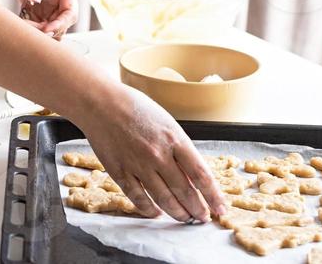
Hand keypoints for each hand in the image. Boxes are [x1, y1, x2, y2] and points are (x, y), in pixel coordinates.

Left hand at [0, 0, 77, 38]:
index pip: (70, 12)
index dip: (61, 23)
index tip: (48, 29)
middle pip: (60, 24)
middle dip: (48, 31)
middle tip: (32, 32)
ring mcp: (46, 5)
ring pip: (48, 27)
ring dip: (37, 32)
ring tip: (23, 26)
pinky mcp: (33, 8)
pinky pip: (34, 24)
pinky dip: (28, 28)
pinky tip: (18, 23)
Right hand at [71, 81, 227, 223]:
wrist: (100, 103)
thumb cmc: (134, 108)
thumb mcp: (166, 122)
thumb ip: (180, 148)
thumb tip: (193, 176)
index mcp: (174, 139)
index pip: (201, 175)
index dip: (213, 196)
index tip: (220, 208)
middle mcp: (158, 154)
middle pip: (185, 191)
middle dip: (197, 209)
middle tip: (202, 218)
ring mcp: (138, 165)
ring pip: (164, 199)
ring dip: (178, 213)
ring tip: (185, 219)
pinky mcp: (120, 172)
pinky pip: (138, 198)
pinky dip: (150, 210)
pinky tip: (157, 213)